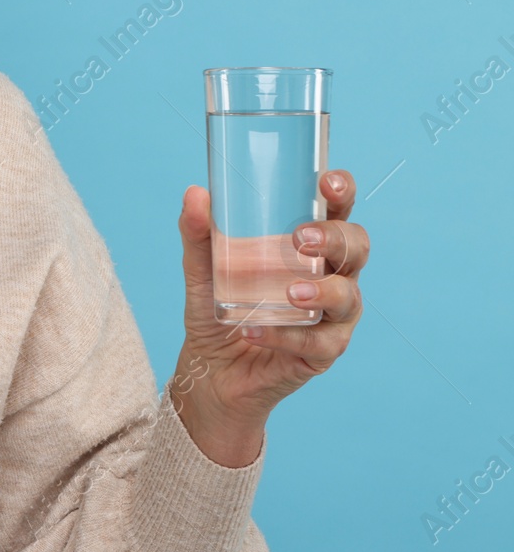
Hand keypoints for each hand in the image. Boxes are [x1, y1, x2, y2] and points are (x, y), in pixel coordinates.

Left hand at [168, 170, 368, 465]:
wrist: (211, 369)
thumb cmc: (217, 308)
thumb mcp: (203, 269)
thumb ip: (199, 234)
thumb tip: (194, 193)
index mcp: (309, 247)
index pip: (337, 213)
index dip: (342, 193)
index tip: (328, 182)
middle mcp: (330, 277)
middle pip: (356, 249)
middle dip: (335, 239)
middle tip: (301, 239)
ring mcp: (331, 317)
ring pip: (349, 297)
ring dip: (321, 290)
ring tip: (288, 292)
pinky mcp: (322, 353)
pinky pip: (318, 343)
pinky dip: (286, 336)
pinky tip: (255, 331)